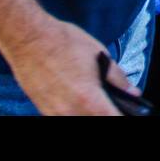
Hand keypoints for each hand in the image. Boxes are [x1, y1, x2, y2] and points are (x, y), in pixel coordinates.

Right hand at [4, 18, 135, 114]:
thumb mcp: (99, 54)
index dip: (123, 115)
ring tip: (94, 100)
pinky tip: (78, 99)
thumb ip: (118, 78)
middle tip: (113, 104)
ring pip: (79, 121)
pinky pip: (65, 118)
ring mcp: (54, 114)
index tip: (127, 110)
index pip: (113, 119)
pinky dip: (75, 112)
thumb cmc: (63, 42)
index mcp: (89, 100)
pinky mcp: (42, 110)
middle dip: (107, 113)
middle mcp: (70, 113)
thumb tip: (132, 92)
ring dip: (90, 113)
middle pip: (96, 122)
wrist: (28, 38)